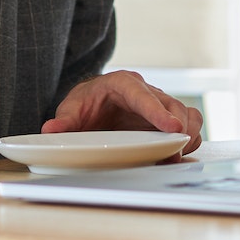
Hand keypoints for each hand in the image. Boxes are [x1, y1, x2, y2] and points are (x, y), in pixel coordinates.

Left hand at [43, 70, 203, 154]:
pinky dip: (189, 141)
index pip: (144, 96)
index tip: (172, 128)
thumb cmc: (86, 103)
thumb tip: (50, 130)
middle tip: (174, 153)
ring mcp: (160, 105)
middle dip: (179, 129)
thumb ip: (64, 120)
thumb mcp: (71, 109)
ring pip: (187, 115)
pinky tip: (178, 155)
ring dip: (188, 135)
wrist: (94, 102)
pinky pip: (189, 126)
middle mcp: (147, 91)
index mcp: (123, 84)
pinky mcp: (167, 120)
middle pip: (174, 106)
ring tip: (178, 155)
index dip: (158, 112)